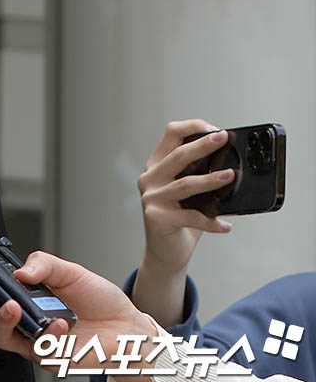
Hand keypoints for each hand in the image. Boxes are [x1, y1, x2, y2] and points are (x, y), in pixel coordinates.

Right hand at [0, 251, 157, 381]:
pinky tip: (59, 323)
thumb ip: (43, 263)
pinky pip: (35, 349)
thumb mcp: (70, 270)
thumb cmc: (98, 300)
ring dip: (1, 320)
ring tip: (13, 307)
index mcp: (18, 293)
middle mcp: (19, 317)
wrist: (127, 327)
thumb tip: (20, 269)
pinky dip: (45, 334)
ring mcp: (30, 339)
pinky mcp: (47, 357)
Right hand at [132, 119, 233, 323]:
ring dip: (211, 180)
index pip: (170, 135)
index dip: (192, 127)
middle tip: (224, 138)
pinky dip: (212, 222)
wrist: (165, 253)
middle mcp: (149, 179)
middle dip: (202, 145)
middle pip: (177, 156)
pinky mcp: (157, 219)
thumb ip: (199, 176)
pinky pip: (191, 217)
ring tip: (231, 176)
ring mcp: (151, 199)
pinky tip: (226, 226)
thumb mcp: (187, 193)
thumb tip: (232, 165)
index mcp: (156, 166)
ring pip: (185, 184)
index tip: (215, 130)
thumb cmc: (180, 219)